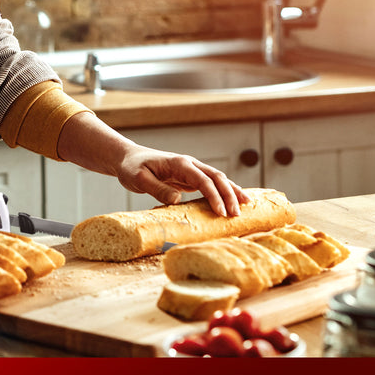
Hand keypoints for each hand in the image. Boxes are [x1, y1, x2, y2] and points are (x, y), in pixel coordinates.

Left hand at [112, 145, 248, 217]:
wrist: (128, 158)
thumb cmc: (132, 168)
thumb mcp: (139, 179)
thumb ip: (157, 188)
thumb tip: (177, 200)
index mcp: (179, 163)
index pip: (203, 180)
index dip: (214, 196)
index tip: (221, 212)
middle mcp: (189, 164)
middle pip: (217, 177)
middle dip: (229, 195)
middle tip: (237, 215)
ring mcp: (192, 170)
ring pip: (218, 179)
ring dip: (232, 192)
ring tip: (246, 207)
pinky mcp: (190, 178)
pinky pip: (212, 184)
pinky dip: (225, 191)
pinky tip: (234, 201)